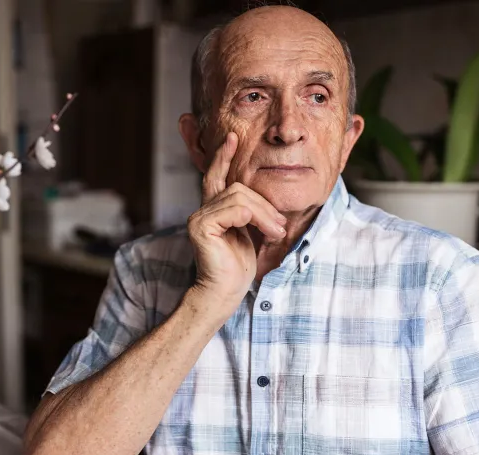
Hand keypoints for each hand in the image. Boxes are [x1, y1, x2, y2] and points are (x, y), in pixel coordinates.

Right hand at [186, 132, 286, 313]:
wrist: (226, 292)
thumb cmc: (238, 268)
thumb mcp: (250, 233)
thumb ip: (251, 213)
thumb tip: (266, 200)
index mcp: (213, 210)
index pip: (216, 176)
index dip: (223, 156)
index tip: (232, 137)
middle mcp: (202, 210)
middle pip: (238, 188)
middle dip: (265, 205)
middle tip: (279, 227)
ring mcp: (199, 217)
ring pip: (240, 197)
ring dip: (264, 214)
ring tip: (275, 233)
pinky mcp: (201, 226)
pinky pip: (236, 210)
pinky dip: (254, 219)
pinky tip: (263, 234)